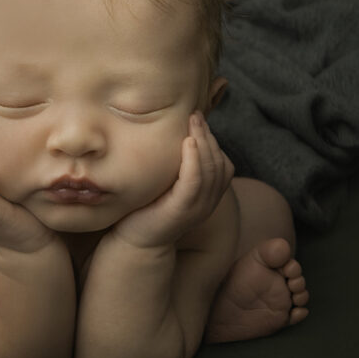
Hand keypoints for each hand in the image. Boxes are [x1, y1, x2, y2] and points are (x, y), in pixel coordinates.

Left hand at [111, 112, 233, 248]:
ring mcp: (197, 207)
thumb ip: (175, 167)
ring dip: (203, 141)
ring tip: (193, 122)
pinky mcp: (182, 210)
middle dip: (209, 135)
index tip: (197, 120)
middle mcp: (207, 203)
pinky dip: (194, 160)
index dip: (213, 141)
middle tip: (195, 115)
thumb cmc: (147, 210)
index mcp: (207, 197)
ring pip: (211, 169)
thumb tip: (172, 136)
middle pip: (219, 163)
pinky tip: (188, 142)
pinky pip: (195, 181)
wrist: (135, 242)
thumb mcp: (166, 185)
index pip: (222, 165)